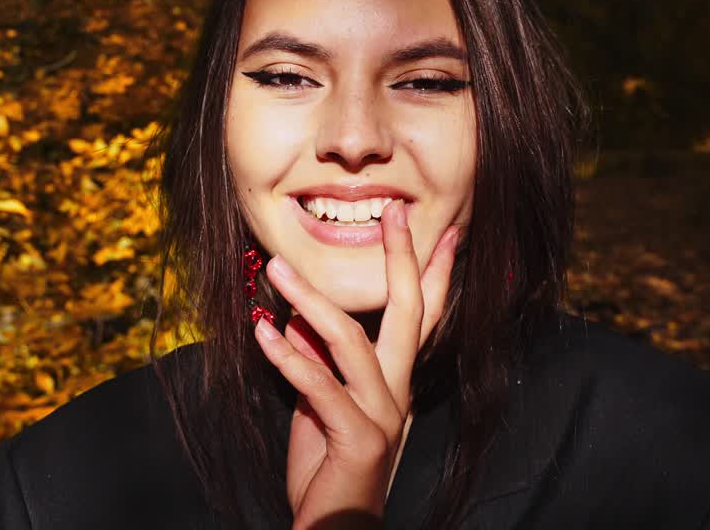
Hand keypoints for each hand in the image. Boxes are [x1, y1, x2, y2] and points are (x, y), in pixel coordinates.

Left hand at [252, 200, 460, 528]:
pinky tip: (261, 330)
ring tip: (276, 266)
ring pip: (351, 339)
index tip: (448, 229)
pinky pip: (319, 384)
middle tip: (394, 211)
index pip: (423, 317)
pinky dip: (286, 354)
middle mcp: (400, 392)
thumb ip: (318, 362)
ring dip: (309, 298)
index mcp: (397, 382)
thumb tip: (298, 316)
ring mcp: (383, 414)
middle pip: (408, 312)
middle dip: (402, 258)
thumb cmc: (328, 470)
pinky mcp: (359, 437)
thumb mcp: (320, 405)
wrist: (335, 529)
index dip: (436, 272)